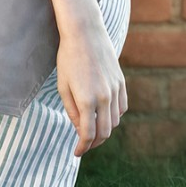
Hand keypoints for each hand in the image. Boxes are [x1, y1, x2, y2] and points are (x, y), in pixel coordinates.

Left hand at [56, 18, 127, 155]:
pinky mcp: (121, 82)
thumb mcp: (63, 86)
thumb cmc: (68, 58)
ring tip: (92, 131)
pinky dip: (114, 117)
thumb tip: (81, 130)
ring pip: (115, 121)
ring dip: (104, 130)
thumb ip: (72, 111)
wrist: (85, 33)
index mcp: (87, 100)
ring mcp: (116, 90)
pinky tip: (104, 116)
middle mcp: (105, 97)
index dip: (82, 147)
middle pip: (104, 132)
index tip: (77, 152)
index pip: (88, 134)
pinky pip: (122, 107)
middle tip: (84, 145)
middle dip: (93, 143)